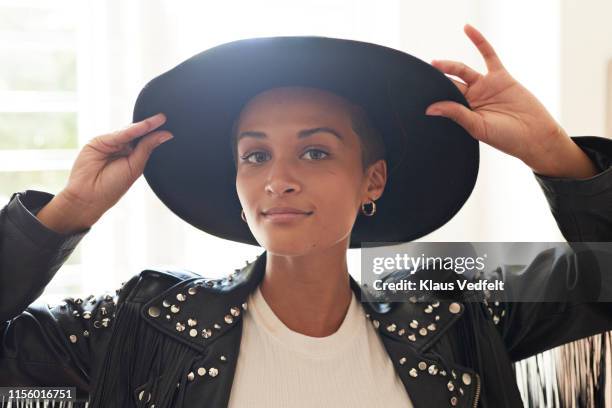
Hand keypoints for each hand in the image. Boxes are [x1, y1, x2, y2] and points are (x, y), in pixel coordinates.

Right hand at [37, 113, 172, 232]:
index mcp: (132, 155)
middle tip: (167, 117)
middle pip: (139, 133)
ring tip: (160, 119)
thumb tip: (166, 134)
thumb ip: (147, 148)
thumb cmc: (113, 186)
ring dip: (145, 125)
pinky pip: (119, 134)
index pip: (146, 140)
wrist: (89, 196)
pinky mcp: (99, 141)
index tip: (172, 126)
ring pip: (130, 131)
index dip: (157, 133)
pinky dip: (132, 130)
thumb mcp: (135, 166)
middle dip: (152, 125)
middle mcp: (121, 147)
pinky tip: (144, 126)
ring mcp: (110, 143)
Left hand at [426, 24, 597, 178]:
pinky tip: (467, 29)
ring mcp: (485, 86)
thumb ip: (456, 114)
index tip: (413, 93)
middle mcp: (471, 98)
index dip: (430, 96)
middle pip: (449, 84)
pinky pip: (488, 55)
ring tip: (433, 63)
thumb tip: (431, 108)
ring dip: (448, 66)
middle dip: (435, 80)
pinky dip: (478, 41)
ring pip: (462, 70)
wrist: (535, 135)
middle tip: (418, 76)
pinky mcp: (500, 77)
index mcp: (463, 113)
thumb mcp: (477, 127)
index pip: (442, 100)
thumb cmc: (506, 138)